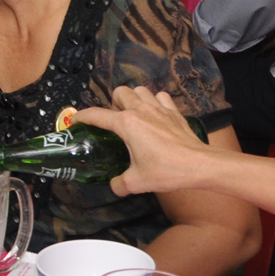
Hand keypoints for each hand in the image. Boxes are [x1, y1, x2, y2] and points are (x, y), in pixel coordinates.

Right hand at [74, 86, 214, 197]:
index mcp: (126, 124)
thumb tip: (114, 185)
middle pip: (120, 92)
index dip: (82, 117)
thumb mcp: (137, 182)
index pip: (97, 115)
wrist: (199, 165)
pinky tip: (156, 115)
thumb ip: (120, 183)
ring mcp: (159, 108)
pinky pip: (161, 97)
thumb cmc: (166, 171)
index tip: (75, 121)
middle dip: (113, 103)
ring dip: (134, 98)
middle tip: (116, 121)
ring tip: (134, 114)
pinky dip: (156, 102)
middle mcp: (140, 110)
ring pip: (140, 90)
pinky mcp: (174, 112)